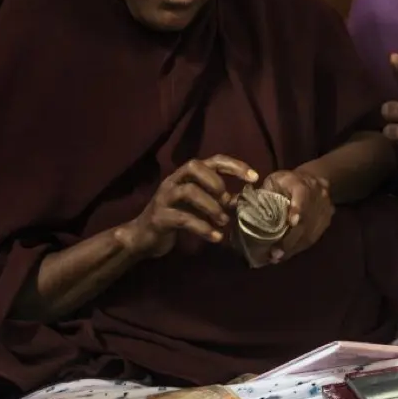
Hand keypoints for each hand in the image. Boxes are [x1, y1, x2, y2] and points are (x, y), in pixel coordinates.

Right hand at [117, 155, 257, 259]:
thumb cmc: (175, 217)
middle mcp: (174, 181)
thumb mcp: (198, 205)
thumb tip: (242, 198)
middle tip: (228, 201)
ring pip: (189, 191)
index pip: (213, 160)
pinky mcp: (159, 217)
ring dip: (212, 207)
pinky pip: (184, 219)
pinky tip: (216, 238)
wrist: (143, 237)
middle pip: (195, 166)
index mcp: (186, 175)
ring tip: (224, 222)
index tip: (254, 177)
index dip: (235, 165)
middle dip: (216, 182)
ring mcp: (164, 197)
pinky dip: (203, 228)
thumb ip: (218, 199)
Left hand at [261, 169, 333, 263]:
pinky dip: (299, 247)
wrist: (316, 178)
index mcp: (301, 183)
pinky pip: (314, 237)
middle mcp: (317, 196)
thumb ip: (259, 193)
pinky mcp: (326, 220)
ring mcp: (324, 210)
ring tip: (277, 258)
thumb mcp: (274, 180)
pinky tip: (287, 254)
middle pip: (306, 220)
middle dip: (290, 238)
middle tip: (275, 253)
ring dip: (294, 247)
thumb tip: (233, 204)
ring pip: (311, 231)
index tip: (292, 222)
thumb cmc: (288, 181)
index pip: (302, 194)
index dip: (298, 208)